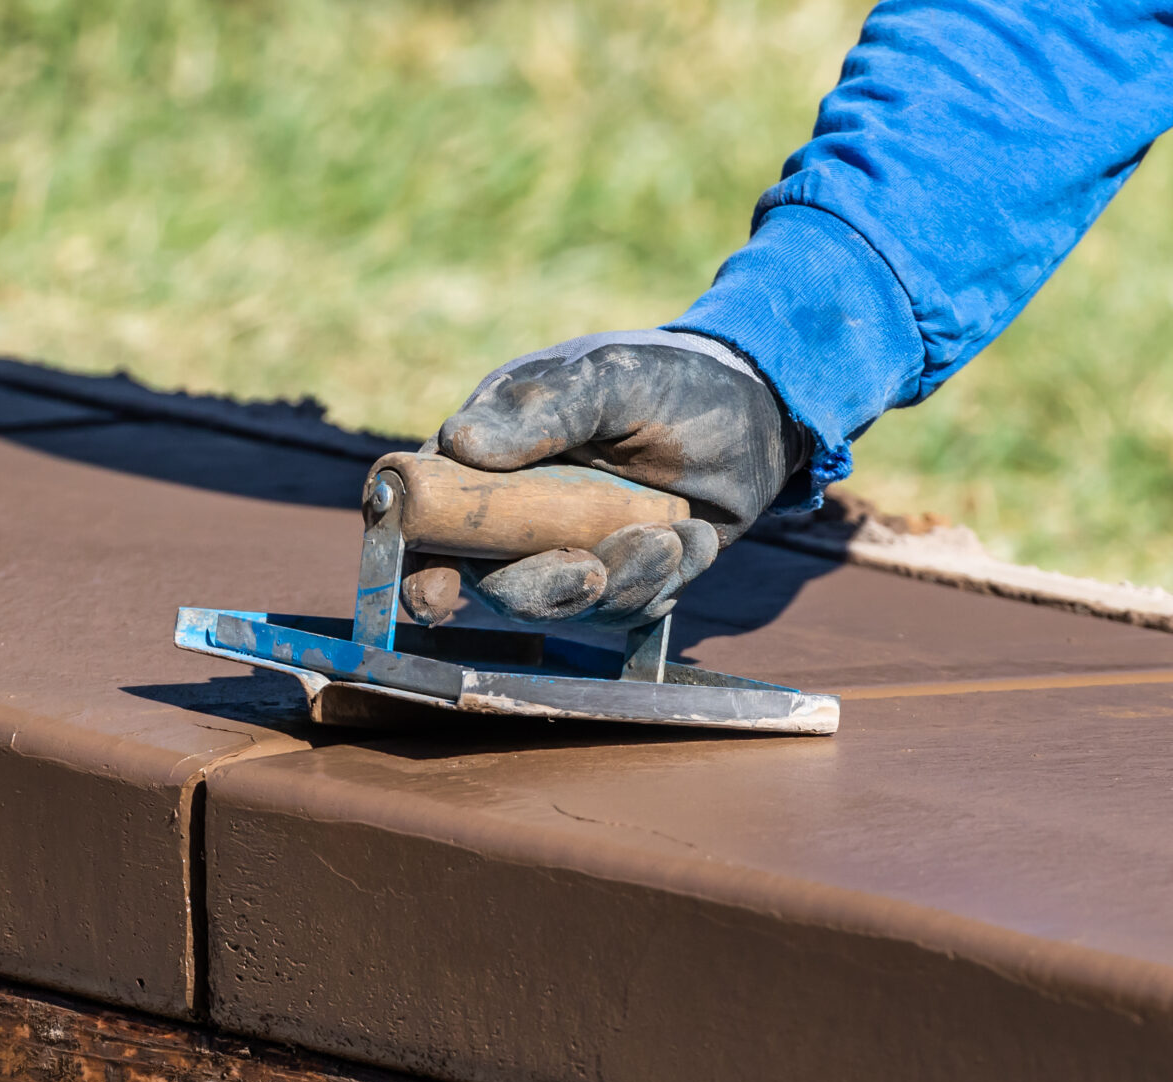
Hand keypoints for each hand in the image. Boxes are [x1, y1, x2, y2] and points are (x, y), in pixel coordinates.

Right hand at [432, 331, 802, 624]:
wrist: (753, 411)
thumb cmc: (668, 380)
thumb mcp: (610, 380)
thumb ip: (542, 409)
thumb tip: (460, 443)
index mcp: (491, 458)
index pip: (433, 517)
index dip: (418, 561)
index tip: (432, 598)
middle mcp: (522, 515)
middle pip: (498, 584)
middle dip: (542, 590)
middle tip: (593, 572)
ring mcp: (574, 550)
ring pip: (570, 605)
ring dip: (621, 583)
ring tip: (672, 536)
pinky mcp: (627, 578)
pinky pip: (628, 609)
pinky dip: (664, 582)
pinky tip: (698, 538)